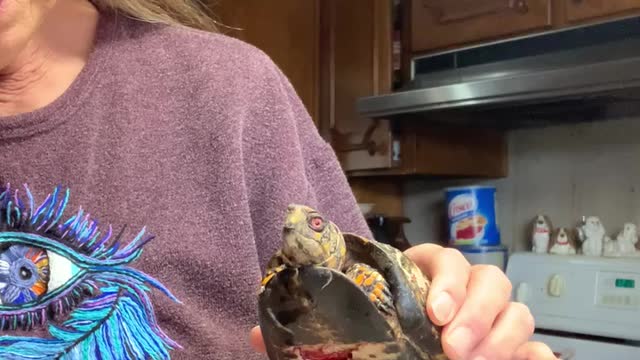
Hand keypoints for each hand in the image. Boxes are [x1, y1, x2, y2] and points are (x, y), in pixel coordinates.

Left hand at [249, 243, 556, 359]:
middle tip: (453, 345)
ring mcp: (490, 322)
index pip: (446, 258)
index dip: (448, 279)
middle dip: (479, 310)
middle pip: (491, 279)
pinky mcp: (508, 348)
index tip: (434, 311)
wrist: (391, 350)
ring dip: (503, 334)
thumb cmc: (372, 334)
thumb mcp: (342, 332)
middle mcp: (463, 294)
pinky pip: (535, 346)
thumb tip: (257, 333)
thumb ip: (310, 330)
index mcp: (422, 278)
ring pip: (517, 310)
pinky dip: (535, 354)